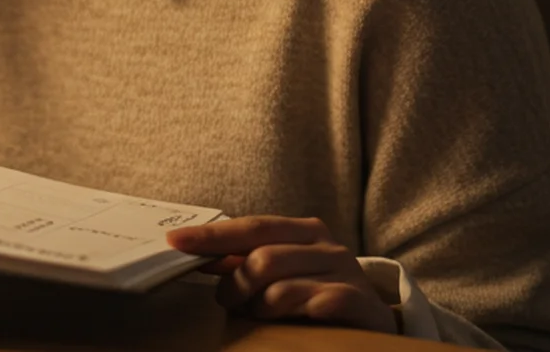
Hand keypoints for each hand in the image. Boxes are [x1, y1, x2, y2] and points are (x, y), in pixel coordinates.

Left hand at [166, 216, 396, 334]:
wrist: (374, 324)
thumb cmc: (318, 295)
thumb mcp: (284, 273)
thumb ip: (246, 262)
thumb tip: (198, 254)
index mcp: (306, 231)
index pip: (252, 227)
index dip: (212, 235)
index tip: (175, 241)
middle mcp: (328, 246)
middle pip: (262, 258)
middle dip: (235, 285)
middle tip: (228, 302)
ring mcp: (345, 273)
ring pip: (279, 287)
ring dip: (258, 308)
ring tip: (258, 317)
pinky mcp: (357, 302)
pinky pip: (309, 306)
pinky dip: (288, 317)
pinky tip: (288, 324)